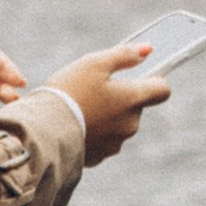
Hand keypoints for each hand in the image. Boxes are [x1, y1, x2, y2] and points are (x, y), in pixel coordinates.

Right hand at [52, 37, 172, 166]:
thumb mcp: (94, 64)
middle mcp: (130, 124)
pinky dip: (95, 131)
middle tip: (96, 89)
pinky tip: (77, 124)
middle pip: (137, 107)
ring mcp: (116, 143)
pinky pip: (104, 140)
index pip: (163, 90)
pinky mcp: (100, 156)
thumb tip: (148, 49)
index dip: (155, 80)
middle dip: (123, 97)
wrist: (42, 131)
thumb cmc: (68, 92)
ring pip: (120, 124)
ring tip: (82, 106)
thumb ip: (124, 55)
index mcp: (133, 99)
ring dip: (109, 115)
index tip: (140, 75)